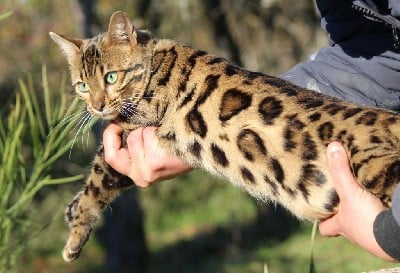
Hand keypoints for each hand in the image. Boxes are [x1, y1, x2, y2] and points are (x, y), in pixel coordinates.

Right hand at [103, 123, 190, 186]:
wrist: (205, 144)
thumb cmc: (179, 141)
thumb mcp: (152, 143)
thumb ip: (133, 136)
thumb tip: (115, 116)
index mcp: (139, 174)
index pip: (111, 157)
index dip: (110, 137)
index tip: (117, 123)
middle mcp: (141, 177)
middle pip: (119, 149)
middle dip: (130, 133)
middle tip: (144, 125)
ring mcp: (148, 172)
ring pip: (134, 137)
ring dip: (148, 129)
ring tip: (167, 134)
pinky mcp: (155, 164)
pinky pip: (145, 135)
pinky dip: (155, 129)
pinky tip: (171, 136)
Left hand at [318, 142, 394, 261]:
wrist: (396, 234)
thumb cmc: (367, 219)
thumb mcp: (349, 192)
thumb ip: (340, 171)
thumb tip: (331, 146)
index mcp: (342, 225)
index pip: (326, 228)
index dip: (322, 219)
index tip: (318, 208)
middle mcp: (356, 231)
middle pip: (345, 222)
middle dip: (343, 210)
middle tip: (341, 194)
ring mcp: (372, 231)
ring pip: (363, 219)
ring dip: (363, 207)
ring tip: (362, 190)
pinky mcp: (387, 225)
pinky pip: (380, 214)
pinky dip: (380, 206)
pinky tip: (380, 194)